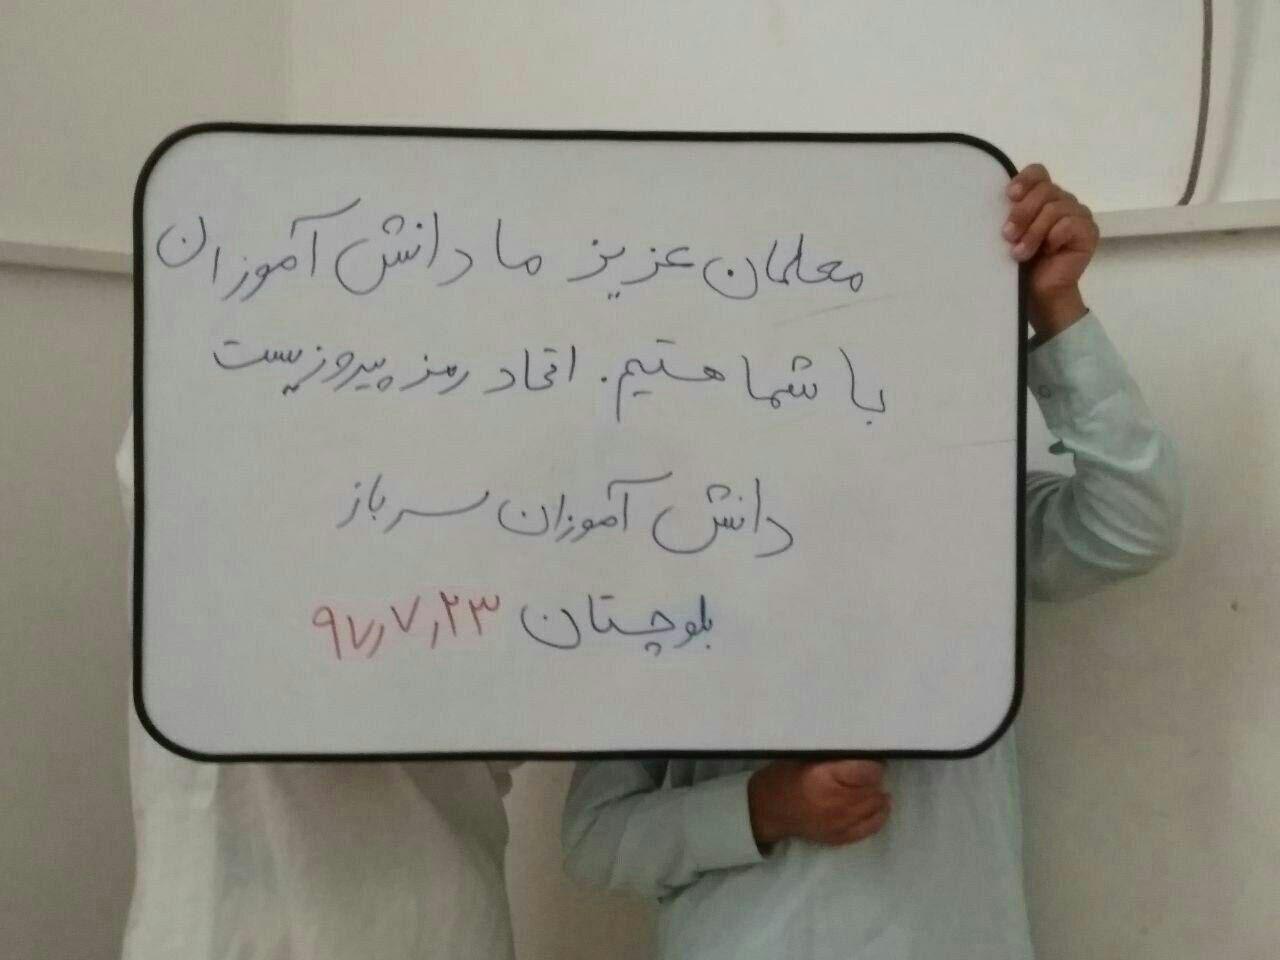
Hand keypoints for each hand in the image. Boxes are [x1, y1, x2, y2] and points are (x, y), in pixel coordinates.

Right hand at [747, 759, 890, 849]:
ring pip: (875, 807)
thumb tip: (864, 752)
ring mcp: (838, 823)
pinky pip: (870, 827)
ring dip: (877, 795)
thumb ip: (834, 757)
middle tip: (867, 772)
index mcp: (823, 778)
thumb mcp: (805, 758)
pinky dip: (879, 815)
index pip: (867, 772)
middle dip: (874, 779)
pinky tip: (880, 805)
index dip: (873, 764)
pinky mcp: (839, 838)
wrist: (767, 811)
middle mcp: (834, 802)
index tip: (870, 759)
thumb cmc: (784, 777)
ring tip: (872, 787)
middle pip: (873, 789)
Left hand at [1004, 163, 1098, 337]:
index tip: (1009, 196)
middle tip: (1007, 235)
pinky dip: (1053, 238)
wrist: (1038, 293)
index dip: (1025, 180)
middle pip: (1045, 190)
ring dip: (1033, 232)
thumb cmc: (1021, 263)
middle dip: (1022, 213)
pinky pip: (1069, 224)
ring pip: (1055, 208)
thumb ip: (1010, 213)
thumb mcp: (1011, 233)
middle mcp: (1063, 201)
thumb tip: (1000, 200)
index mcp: (1043, 197)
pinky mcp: (1089, 232)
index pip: (1038, 172)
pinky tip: (1047, 252)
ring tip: (1020, 253)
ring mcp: (1079, 215)